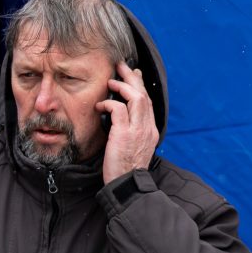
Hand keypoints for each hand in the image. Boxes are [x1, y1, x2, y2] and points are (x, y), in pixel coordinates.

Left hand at [95, 62, 159, 183]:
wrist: (127, 186)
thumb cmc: (125, 171)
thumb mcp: (132, 149)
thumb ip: (130, 133)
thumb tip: (119, 122)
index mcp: (151, 131)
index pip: (148, 102)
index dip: (140, 87)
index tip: (133, 75)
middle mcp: (147, 128)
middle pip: (144, 95)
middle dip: (133, 78)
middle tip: (122, 66)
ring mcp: (138, 130)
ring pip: (136, 98)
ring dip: (122, 86)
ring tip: (111, 81)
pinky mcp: (125, 134)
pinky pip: (118, 109)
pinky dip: (109, 103)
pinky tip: (100, 105)